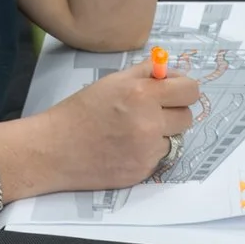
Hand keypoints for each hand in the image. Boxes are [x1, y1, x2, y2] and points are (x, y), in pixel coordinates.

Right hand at [27, 63, 203, 191]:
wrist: (53, 150)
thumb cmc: (79, 112)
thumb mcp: (112, 81)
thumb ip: (146, 73)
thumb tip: (171, 72)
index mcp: (143, 95)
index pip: (190, 90)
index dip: (183, 90)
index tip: (174, 92)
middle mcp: (150, 123)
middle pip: (188, 117)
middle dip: (174, 113)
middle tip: (152, 112)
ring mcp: (148, 150)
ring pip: (174, 139)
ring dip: (160, 135)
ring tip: (131, 132)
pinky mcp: (143, 171)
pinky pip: (159, 157)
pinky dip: (147, 153)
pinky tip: (124, 148)